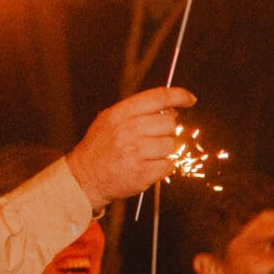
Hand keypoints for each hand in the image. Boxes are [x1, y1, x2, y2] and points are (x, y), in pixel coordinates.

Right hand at [64, 87, 196, 205]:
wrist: (84, 177)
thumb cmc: (100, 149)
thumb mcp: (110, 122)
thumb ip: (138, 113)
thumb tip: (172, 110)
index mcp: (119, 114)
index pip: (156, 98)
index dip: (178, 96)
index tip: (189, 99)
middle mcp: (127, 130)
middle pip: (169, 123)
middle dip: (166, 132)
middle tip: (150, 140)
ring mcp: (134, 152)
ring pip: (171, 145)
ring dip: (163, 152)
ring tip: (144, 155)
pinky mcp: (142, 172)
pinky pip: (169, 165)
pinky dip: (162, 168)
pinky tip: (145, 167)